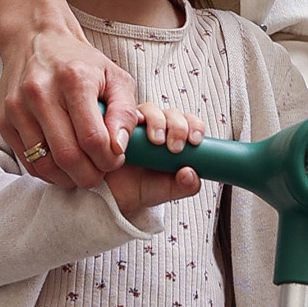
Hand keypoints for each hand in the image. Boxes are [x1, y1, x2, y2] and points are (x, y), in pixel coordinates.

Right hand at [0, 14, 136, 189]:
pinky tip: (62, 165)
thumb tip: (119, 148)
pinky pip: (28, 161)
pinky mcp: (5, 121)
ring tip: (82, 171)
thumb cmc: (81, 62)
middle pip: (68, 156)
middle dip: (90, 175)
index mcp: (73, 79)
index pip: (93, 138)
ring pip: (45, 164)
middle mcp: (40, 93)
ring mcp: (18, 108)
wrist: (35, 40)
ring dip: (68, 178)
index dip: (109, 159)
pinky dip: (48, 171)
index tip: (115, 160)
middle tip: (100, 173)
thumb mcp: (115, 77)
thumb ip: (124, 112)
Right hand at [106, 97, 203, 221]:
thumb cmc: (143, 188)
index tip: (194, 141)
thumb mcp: (169, 190)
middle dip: (177, 126)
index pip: (189, 123)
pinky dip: (127, 118)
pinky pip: (122, 114)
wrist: (113, 196)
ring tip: (155, 140)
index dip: (194, 127)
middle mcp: (156, 127)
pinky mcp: (115, 124)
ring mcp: (135, 124)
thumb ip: (186, 185)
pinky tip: (130, 131)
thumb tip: (190, 173)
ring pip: (150, 110)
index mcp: (174, 138)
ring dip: (156, 121)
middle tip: (174, 147)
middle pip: (171, 113)